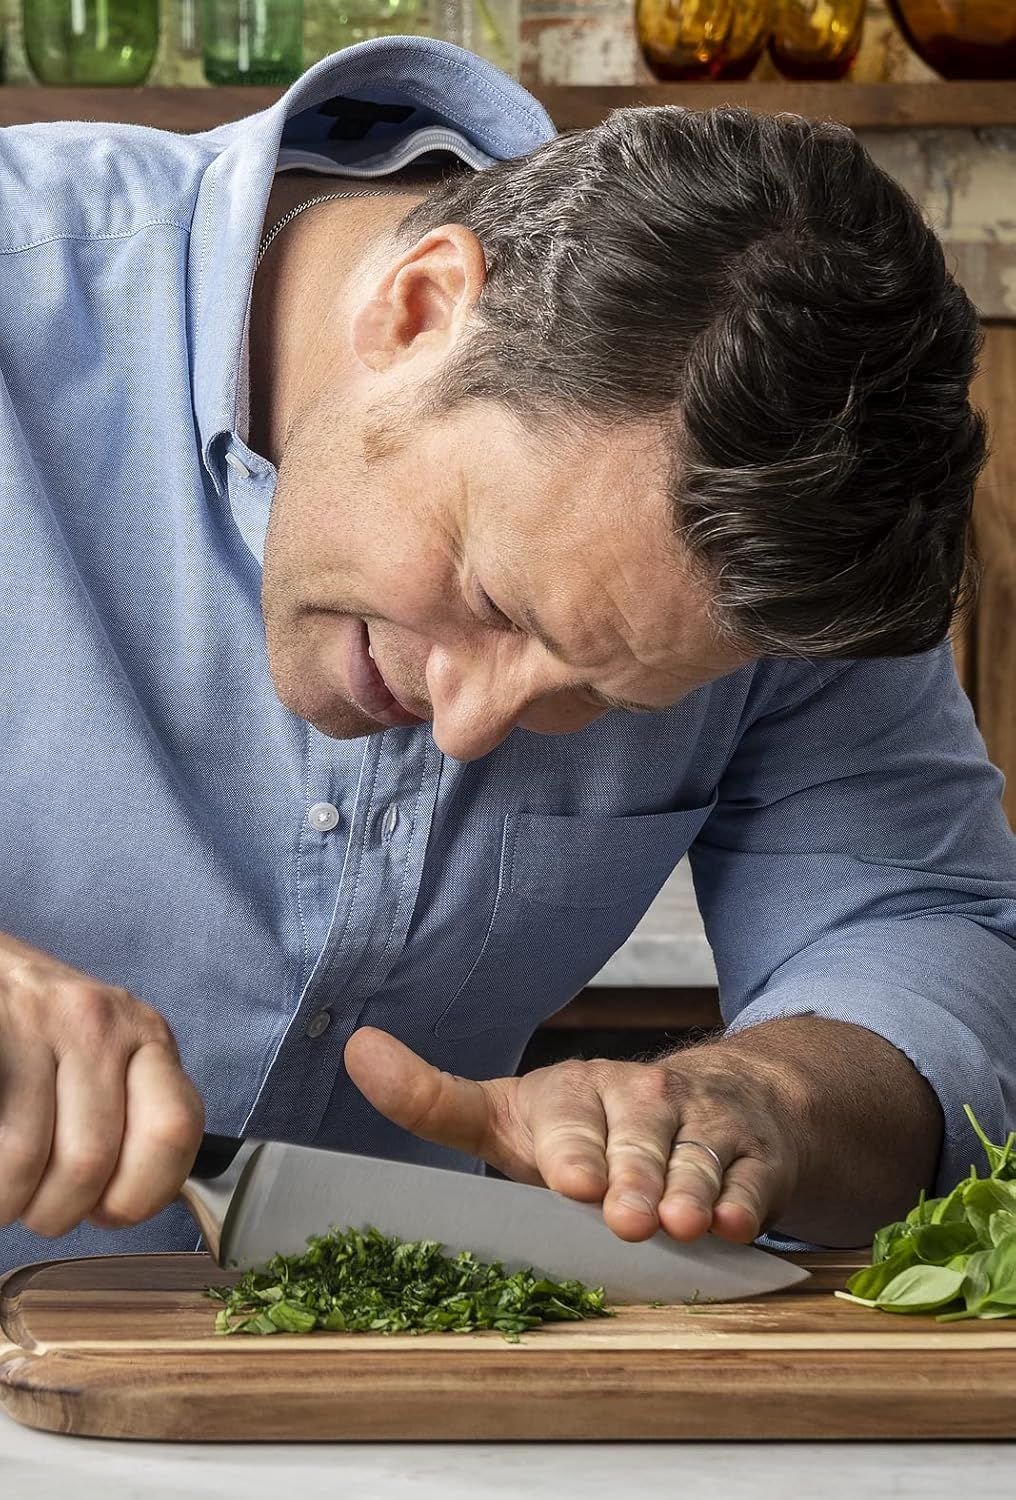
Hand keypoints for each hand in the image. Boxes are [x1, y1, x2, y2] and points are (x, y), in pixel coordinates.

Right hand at [0, 930, 204, 1237]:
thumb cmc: (46, 1034)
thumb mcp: (108, 1059)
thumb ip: (134, 1115)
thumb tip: (134, 1203)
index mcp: (146, 1036)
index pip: (175, 1131)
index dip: (139, 1194)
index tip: (107, 1210)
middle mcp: (99, 1021)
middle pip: (91, 1161)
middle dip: (56, 1211)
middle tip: (37, 1207)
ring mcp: (38, 1020)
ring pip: (26, 1158)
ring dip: (9, 1200)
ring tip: (7, 1189)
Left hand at [344, 1026, 805, 1243]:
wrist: (715, 1101)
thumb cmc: (592, 1128)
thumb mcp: (509, 1117)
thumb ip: (434, 1100)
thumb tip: (356, 1048)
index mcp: (575, 1093)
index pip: (569, 1120)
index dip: (572, 1150)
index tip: (570, 1179)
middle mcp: (641, 1098)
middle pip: (638, 1138)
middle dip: (632, 1177)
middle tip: (626, 1215)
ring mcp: (702, 1123)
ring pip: (696, 1157)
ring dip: (689, 1189)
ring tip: (682, 1222)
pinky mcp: (754, 1151)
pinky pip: (752, 1176)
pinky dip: (746, 1200)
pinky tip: (735, 1222)